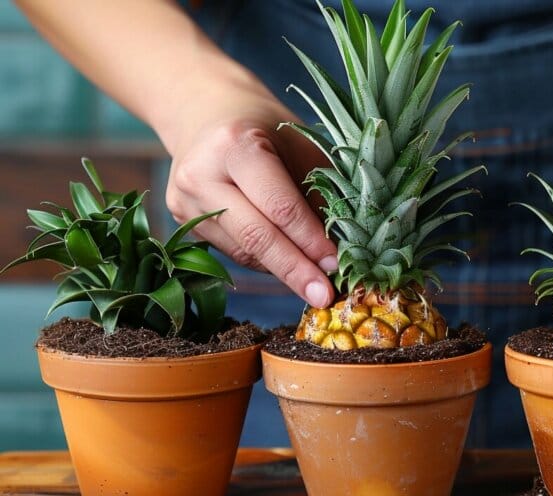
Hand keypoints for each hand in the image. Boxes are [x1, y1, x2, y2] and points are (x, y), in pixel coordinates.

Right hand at [162, 85, 337, 307]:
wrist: (208, 112)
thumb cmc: (268, 129)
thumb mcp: (300, 148)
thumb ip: (318, 195)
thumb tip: (340, 251)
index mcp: (235, 146)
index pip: (278, 205)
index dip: (309, 240)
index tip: (337, 265)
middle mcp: (201, 174)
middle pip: (255, 235)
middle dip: (295, 269)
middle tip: (325, 296)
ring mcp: (185, 199)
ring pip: (243, 250)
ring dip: (283, 270)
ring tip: (315, 284)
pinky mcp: (181, 219)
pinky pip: (232, 251)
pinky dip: (265, 261)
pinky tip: (289, 264)